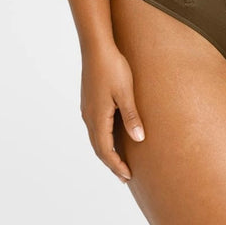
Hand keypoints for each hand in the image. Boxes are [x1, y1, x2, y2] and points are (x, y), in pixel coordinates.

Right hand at [80, 45, 145, 182]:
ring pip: (95, 138)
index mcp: (97, 118)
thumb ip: (131, 117)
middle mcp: (88, 117)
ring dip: (107, 151)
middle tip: (125, 176)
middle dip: (111, 163)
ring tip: (119, 160)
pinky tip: (112, 136)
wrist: (96, 47)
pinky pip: (95, 127)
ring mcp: (87, 109)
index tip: (128, 177)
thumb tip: (138, 139)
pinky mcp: (89, 101)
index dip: (116, 165)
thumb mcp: (126, 93)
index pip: (105, 151)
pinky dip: (103, 139)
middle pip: (98, 148)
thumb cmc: (113, 68)